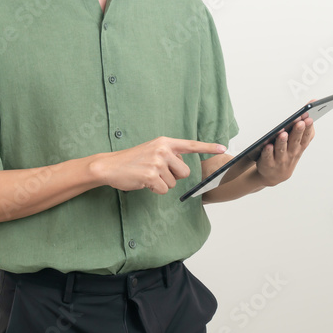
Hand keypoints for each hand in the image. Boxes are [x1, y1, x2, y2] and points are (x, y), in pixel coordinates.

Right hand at [90, 137, 226, 193]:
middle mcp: (163, 150)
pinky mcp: (151, 175)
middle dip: (174, 177)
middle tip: (157, 172)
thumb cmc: (132, 160)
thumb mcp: (152, 150)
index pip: (191, 145)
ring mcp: (157, 162)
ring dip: (161, 183)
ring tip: (147, 175)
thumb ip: (168, 155)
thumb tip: (182, 167)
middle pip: (185, 172)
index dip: (208, 147)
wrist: (110, 166)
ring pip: (173, 183)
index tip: (223, 148)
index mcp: (165, 142)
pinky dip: (154, 190)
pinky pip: (163, 190)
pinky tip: (143, 182)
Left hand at [256, 111, 315, 187]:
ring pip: (281, 149)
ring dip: (283, 142)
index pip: (305, 137)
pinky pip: (267, 157)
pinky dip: (268, 152)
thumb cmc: (287, 155)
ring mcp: (280, 159)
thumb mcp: (298, 146)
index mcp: (299, 147)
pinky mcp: (268, 163)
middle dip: (298, 131)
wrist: (273, 175)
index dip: (308, 128)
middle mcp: (291, 153)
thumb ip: (305, 132)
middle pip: (295, 141)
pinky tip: (267, 145)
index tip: (310, 118)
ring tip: (283, 133)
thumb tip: (310, 115)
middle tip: (300, 122)